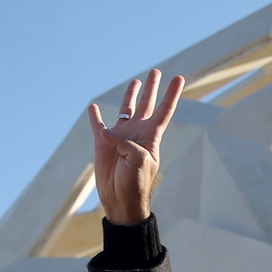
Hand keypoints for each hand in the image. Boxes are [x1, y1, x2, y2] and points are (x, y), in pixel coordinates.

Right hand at [87, 69, 184, 225]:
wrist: (121, 200)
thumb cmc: (135, 183)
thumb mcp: (138, 161)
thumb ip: (126, 143)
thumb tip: (107, 132)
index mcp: (150, 137)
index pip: (163, 110)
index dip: (171, 94)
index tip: (179, 78)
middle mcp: (137, 133)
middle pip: (146, 104)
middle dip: (151, 88)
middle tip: (155, 71)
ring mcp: (120, 137)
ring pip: (125, 110)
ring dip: (130, 95)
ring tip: (136, 81)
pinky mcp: (102, 144)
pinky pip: (98, 126)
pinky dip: (95, 117)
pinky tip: (93, 108)